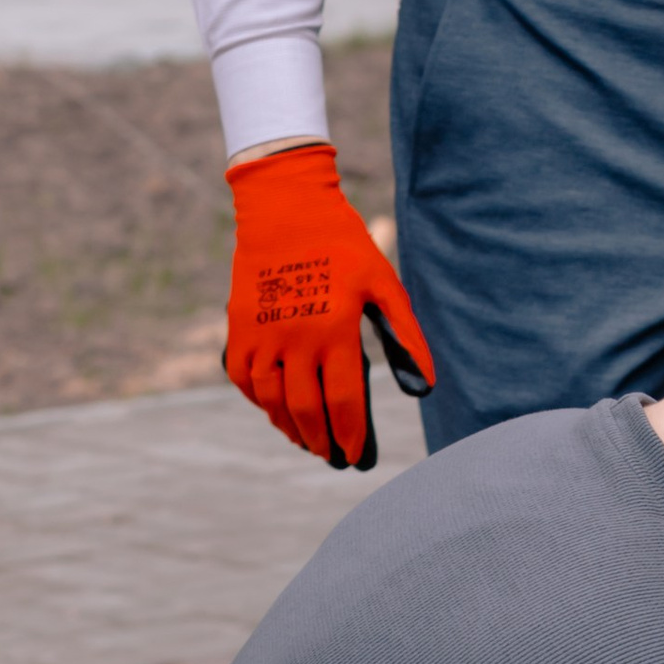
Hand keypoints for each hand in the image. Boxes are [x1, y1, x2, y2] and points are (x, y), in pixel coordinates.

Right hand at [224, 142, 435, 470]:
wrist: (285, 208)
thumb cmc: (343, 245)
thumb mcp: (384, 284)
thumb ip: (405, 335)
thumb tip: (425, 385)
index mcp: (335, 329)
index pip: (343, 400)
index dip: (349, 434)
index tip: (354, 455)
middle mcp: (295, 338)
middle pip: (305, 408)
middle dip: (320, 439)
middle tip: (331, 455)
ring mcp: (261, 334)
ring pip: (270, 399)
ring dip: (287, 426)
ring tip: (304, 439)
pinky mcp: (238, 327)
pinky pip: (243, 378)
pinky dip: (258, 400)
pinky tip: (274, 409)